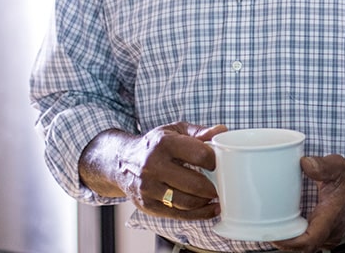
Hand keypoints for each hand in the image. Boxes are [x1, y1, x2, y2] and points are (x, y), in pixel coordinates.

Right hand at [83, 122, 224, 219]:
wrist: (121, 162)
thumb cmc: (154, 145)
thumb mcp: (174, 130)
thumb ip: (199, 132)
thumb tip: (222, 132)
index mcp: (164, 144)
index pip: (200, 155)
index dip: (215, 161)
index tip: (220, 163)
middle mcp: (153, 166)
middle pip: (194, 183)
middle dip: (213, 187)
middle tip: (223, 185)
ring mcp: (149, 188)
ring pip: (187, 202)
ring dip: (207, 202)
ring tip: (216, 197)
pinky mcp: (148, 206)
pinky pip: (178, 214)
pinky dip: (198, 214)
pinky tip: (210, 209)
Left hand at [272, 155, 344, 252]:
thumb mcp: (338, 166)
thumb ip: (322, 165)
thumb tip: (305, 163)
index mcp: (332, 217)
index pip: (310, 240)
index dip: (289, 242)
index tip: (274, 235)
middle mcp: (330, 232)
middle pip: (303, 248)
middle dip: (283, 242)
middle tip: (263, 229)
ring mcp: (328, 236)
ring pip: (305, 248)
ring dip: (287, 242)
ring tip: (270, 228)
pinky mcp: (325, 235)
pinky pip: (308, 244)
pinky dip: (294, 240)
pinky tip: (283, 228)